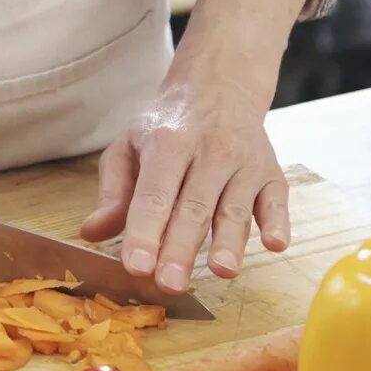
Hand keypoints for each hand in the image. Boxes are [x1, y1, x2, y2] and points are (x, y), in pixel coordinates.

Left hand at [81, 75, 289, 292]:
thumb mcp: (128, 145)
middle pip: (194, 208)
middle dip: (181, 248)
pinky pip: (277, 200)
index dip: (144, 232)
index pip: (153, 196)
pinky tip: (275, 245)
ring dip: (230, 242)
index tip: (135, 266)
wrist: (220, 86)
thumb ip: (112, 191)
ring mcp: (244, 163)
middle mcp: (209, 151)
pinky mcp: (271, 173)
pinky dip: (278, 222)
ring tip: (222, 271)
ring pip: (235, 208)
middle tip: (169, 284)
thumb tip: (92, 232)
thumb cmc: (166, 126)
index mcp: (167, 144)